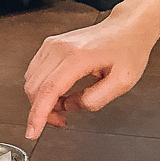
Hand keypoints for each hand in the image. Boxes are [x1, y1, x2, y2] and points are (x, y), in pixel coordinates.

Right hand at [24, 15, 156, 138]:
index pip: (49, 89)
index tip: (33, 132)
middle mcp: (59, 48)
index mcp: (78, 57)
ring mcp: (52, 45)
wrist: (126, 29)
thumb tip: (73, 106)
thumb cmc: (127, 51)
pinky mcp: (49, 45)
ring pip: (31, 80)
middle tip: (61, 121)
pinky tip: (60, 92)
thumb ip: (97, 99)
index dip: (38, 114)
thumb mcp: (123, 82)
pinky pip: (35, 72)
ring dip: (42, 100)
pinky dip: (42, 88)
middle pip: (34, 87)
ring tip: (64, 105)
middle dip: (42, 111)